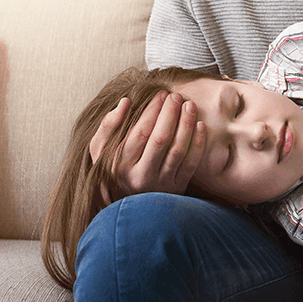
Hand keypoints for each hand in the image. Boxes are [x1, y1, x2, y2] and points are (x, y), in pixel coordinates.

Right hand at [90, 91, 205, 202]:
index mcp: (120, 165)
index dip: (152, 110)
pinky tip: (200, 125)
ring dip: (186, 124)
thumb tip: (125, 102)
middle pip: (160, 139)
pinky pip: (191, 163)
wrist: (129, 206)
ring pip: (178, 150)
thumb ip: (108, 126)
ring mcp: (160, 183)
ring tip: (190, 105)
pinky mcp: (177, 188)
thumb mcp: (101, 151)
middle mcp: (140, 176)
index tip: (160, 95)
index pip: (140, 132)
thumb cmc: (115, 170)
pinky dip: (198, 143)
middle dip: (170, 113)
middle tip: (176, 96)